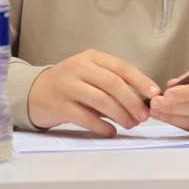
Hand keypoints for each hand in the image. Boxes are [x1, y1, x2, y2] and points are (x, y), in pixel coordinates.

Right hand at [27, 49, 159, 135]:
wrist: (34, 92)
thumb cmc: (72, 84)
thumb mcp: (91, 74)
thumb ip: (113, 83)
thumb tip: (144, 99)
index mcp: (92, 58)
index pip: (122, 67)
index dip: (141, 81)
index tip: (155, 94)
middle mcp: (79, 68)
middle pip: (113, 84)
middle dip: (133, 101)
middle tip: (144, 116)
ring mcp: (67, 86)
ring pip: (101, 100)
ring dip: (120, 114)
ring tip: (131, 124)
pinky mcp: (58, 105)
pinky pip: (85, 117)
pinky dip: (101, 126)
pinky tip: (111, 131)